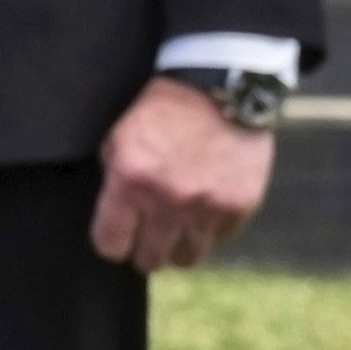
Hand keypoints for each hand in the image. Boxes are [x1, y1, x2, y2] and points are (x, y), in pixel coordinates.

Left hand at [90, 76, 275, 272]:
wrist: (218, 90)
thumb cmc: (160, 110)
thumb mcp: (119, 138)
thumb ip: (114, 180)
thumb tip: (114, 218)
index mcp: (131, 181)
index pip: (110, 244)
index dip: (111, 242)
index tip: (117, 235)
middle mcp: (168, 201)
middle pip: (150, 260)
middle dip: (144, 249)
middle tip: (147, 234)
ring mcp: (207, 208)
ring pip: (187, 259)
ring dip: (177, 246)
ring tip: (176, 227)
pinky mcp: (240, 208)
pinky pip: (218, 240)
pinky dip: (209, 231)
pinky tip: (203, 208)